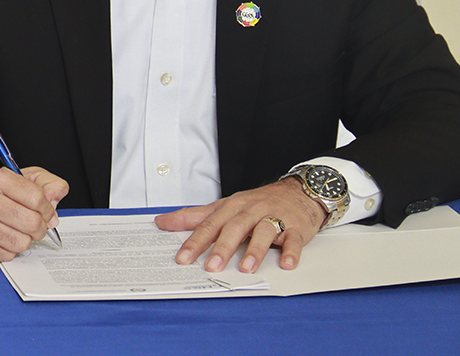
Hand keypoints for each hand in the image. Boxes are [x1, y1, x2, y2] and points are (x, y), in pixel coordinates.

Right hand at [0, 166, 67, 261]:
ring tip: (16, 230)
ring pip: (23, 242)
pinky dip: (11, 249)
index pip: (37, 199)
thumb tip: (56, 201)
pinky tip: (2, 237)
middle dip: (40, 227)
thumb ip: (45, 184)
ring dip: (25, 239)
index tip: (46, 212)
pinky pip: (9, 254)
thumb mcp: (18, 178)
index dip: (47, 209)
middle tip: (34, 225)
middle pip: (33, 223)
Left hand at [154, 178, 326, 272]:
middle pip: (234, 228)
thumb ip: (194, 217)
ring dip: (255, 250)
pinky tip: (286, 264)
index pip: (209, 225)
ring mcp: (275, 218)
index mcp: (231, 207)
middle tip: (211, 266)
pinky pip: (294, 239)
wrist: (297, 192)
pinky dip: (291, 252)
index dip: (195, 242)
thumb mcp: (223, 207)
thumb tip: (162, 222)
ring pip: (263, 232)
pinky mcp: (296, 227)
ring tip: (246, 268)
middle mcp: (251, 211)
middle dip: (222, 248)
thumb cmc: (256, 203)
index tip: (183, 258)